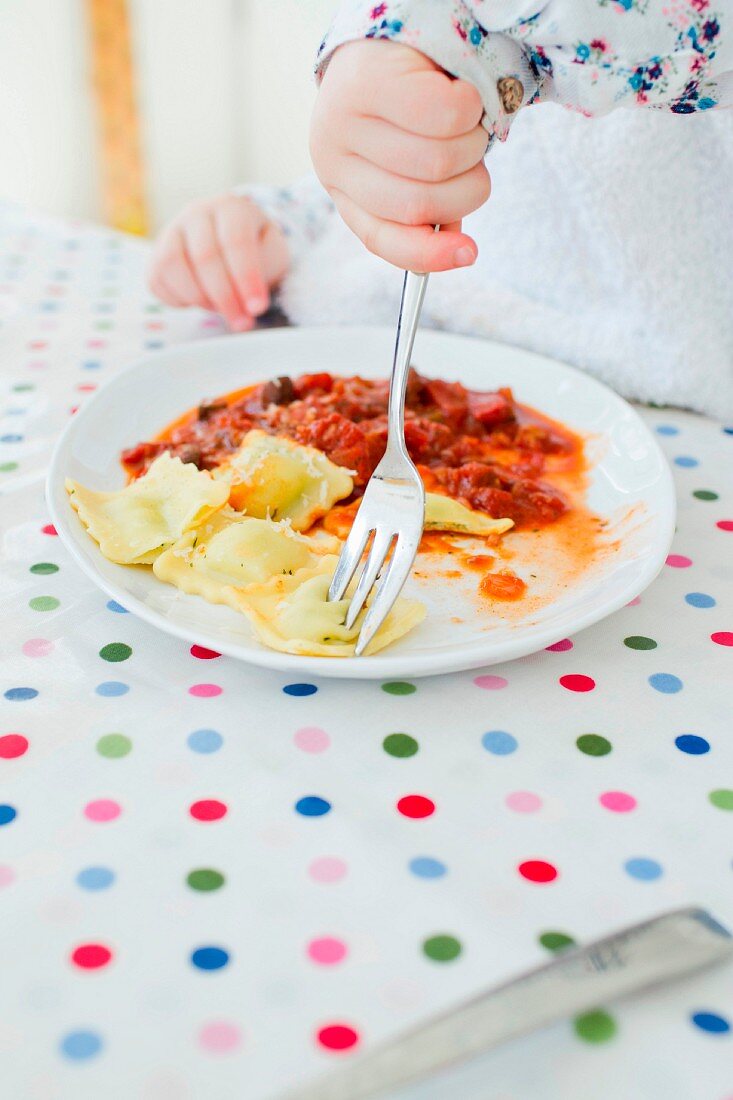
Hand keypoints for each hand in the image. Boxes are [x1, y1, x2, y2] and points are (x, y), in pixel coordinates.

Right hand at [149, 194, 289, 330]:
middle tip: (242, 322)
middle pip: (204, 256)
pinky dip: (180, 301)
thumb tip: (249, 300)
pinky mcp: (156, 256)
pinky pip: (158, 281)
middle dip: (225, 297)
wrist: (232, 245)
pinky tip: (203, 303)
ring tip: (222, 310)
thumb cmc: (257, 250)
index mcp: (230, 207)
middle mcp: (197, 213)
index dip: (246, 277)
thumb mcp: (273, 253)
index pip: (235, 240)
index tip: (258, 308)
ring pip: (173, 265)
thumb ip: (266, 269)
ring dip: (200, 298)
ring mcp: (171, 232)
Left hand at [310, 40, 489, 272]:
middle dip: (466, 183)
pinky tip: (457, 90)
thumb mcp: (408, 161)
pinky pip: (446, 114)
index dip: (427, 255)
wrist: (392, 31)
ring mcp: (344, 115)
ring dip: (472, 143)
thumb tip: (457, 247)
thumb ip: (428, 205)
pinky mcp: (370, 77)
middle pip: (420, 201)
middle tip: (469, 151)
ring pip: (438, 160)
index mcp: (341, 187)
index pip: (381, 236)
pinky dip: (470, 107)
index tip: (470, 254)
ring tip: (463, 119)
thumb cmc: (404, 106)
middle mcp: (330, 155)